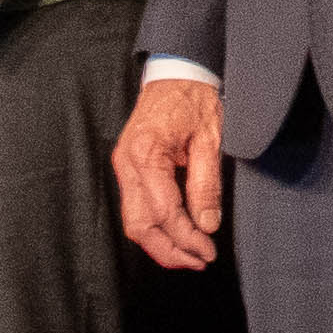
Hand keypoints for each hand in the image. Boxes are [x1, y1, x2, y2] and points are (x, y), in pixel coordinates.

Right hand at [115, 73, 227, 270]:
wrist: (175, 72)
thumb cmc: (193, 99)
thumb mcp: (210, 139)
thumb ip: (206, 184)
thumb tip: (207, 225)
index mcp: (146, 152)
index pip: (164, 212)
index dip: (187, 238)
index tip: (209, 251)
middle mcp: (127, 163)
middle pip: (139, 225)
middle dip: (170, 251)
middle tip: (200, 261)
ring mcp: (123, 166)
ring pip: (133, 222)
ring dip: (161, 244)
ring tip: (191, 255)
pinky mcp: (127, 169)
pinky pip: (135, 209)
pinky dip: (155, 228)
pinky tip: (177, 235)